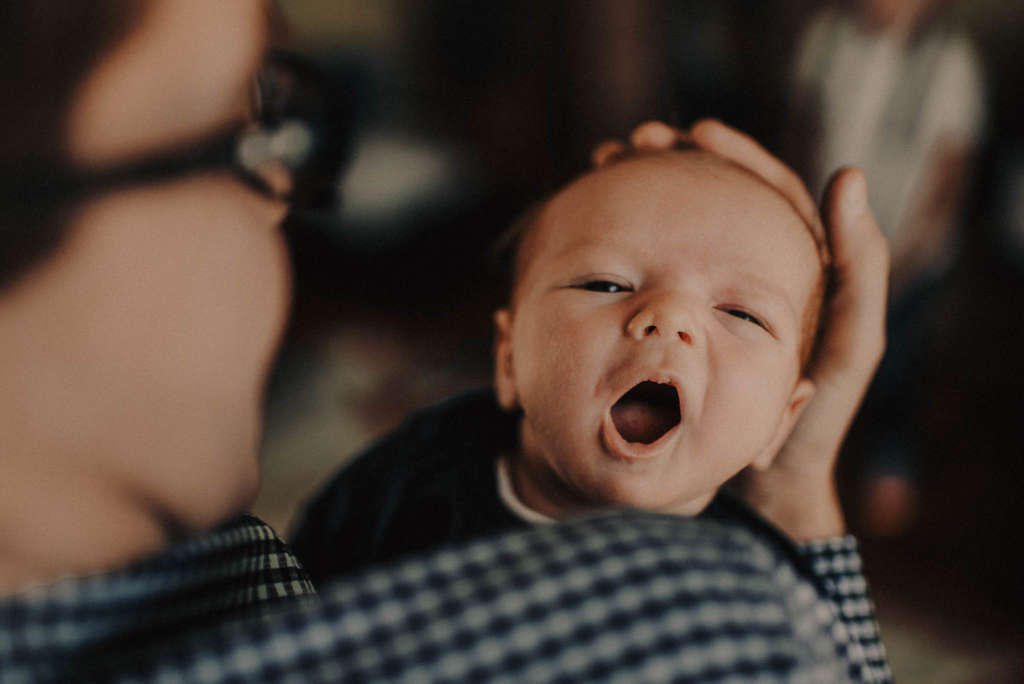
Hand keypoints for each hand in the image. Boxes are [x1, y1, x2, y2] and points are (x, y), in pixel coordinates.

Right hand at [594, 121, 889, 539]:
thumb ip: (860, 274)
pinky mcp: (676, 333)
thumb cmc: (809, 428)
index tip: (694, 132)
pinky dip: (622, 250)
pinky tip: (593, 236)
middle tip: (632, 144)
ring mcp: (708, 306)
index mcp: (798, 274)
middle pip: (714, 203)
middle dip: (674, 164)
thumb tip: (848, 176)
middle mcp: (751, 281)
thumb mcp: (848, 350)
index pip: (768, 193)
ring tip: (604, 169)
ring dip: (642, 196)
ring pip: (674, 234)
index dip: (734, 156)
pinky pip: (649, 278)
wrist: (758, 495)